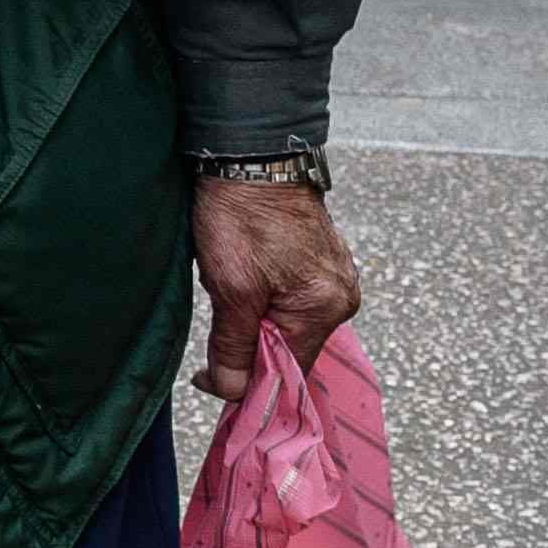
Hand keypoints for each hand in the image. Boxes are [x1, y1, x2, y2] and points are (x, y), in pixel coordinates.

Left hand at [193, 173, 356, 391]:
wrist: (250, 155)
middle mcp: (340, 296)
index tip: (207, 381)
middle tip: (211, 324)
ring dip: (253, 321)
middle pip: (289, 347)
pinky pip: (291, 298)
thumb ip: (234, 344)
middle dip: (248, 347)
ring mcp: (334, 277)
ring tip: (226, 291)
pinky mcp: (321, 261)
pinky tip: (241, 279)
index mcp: (325, 308)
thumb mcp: (230, 287)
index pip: (290, 370)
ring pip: (286, 322)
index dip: (248, 382)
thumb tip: (233, 392)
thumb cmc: (241, 217)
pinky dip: (263, 300)